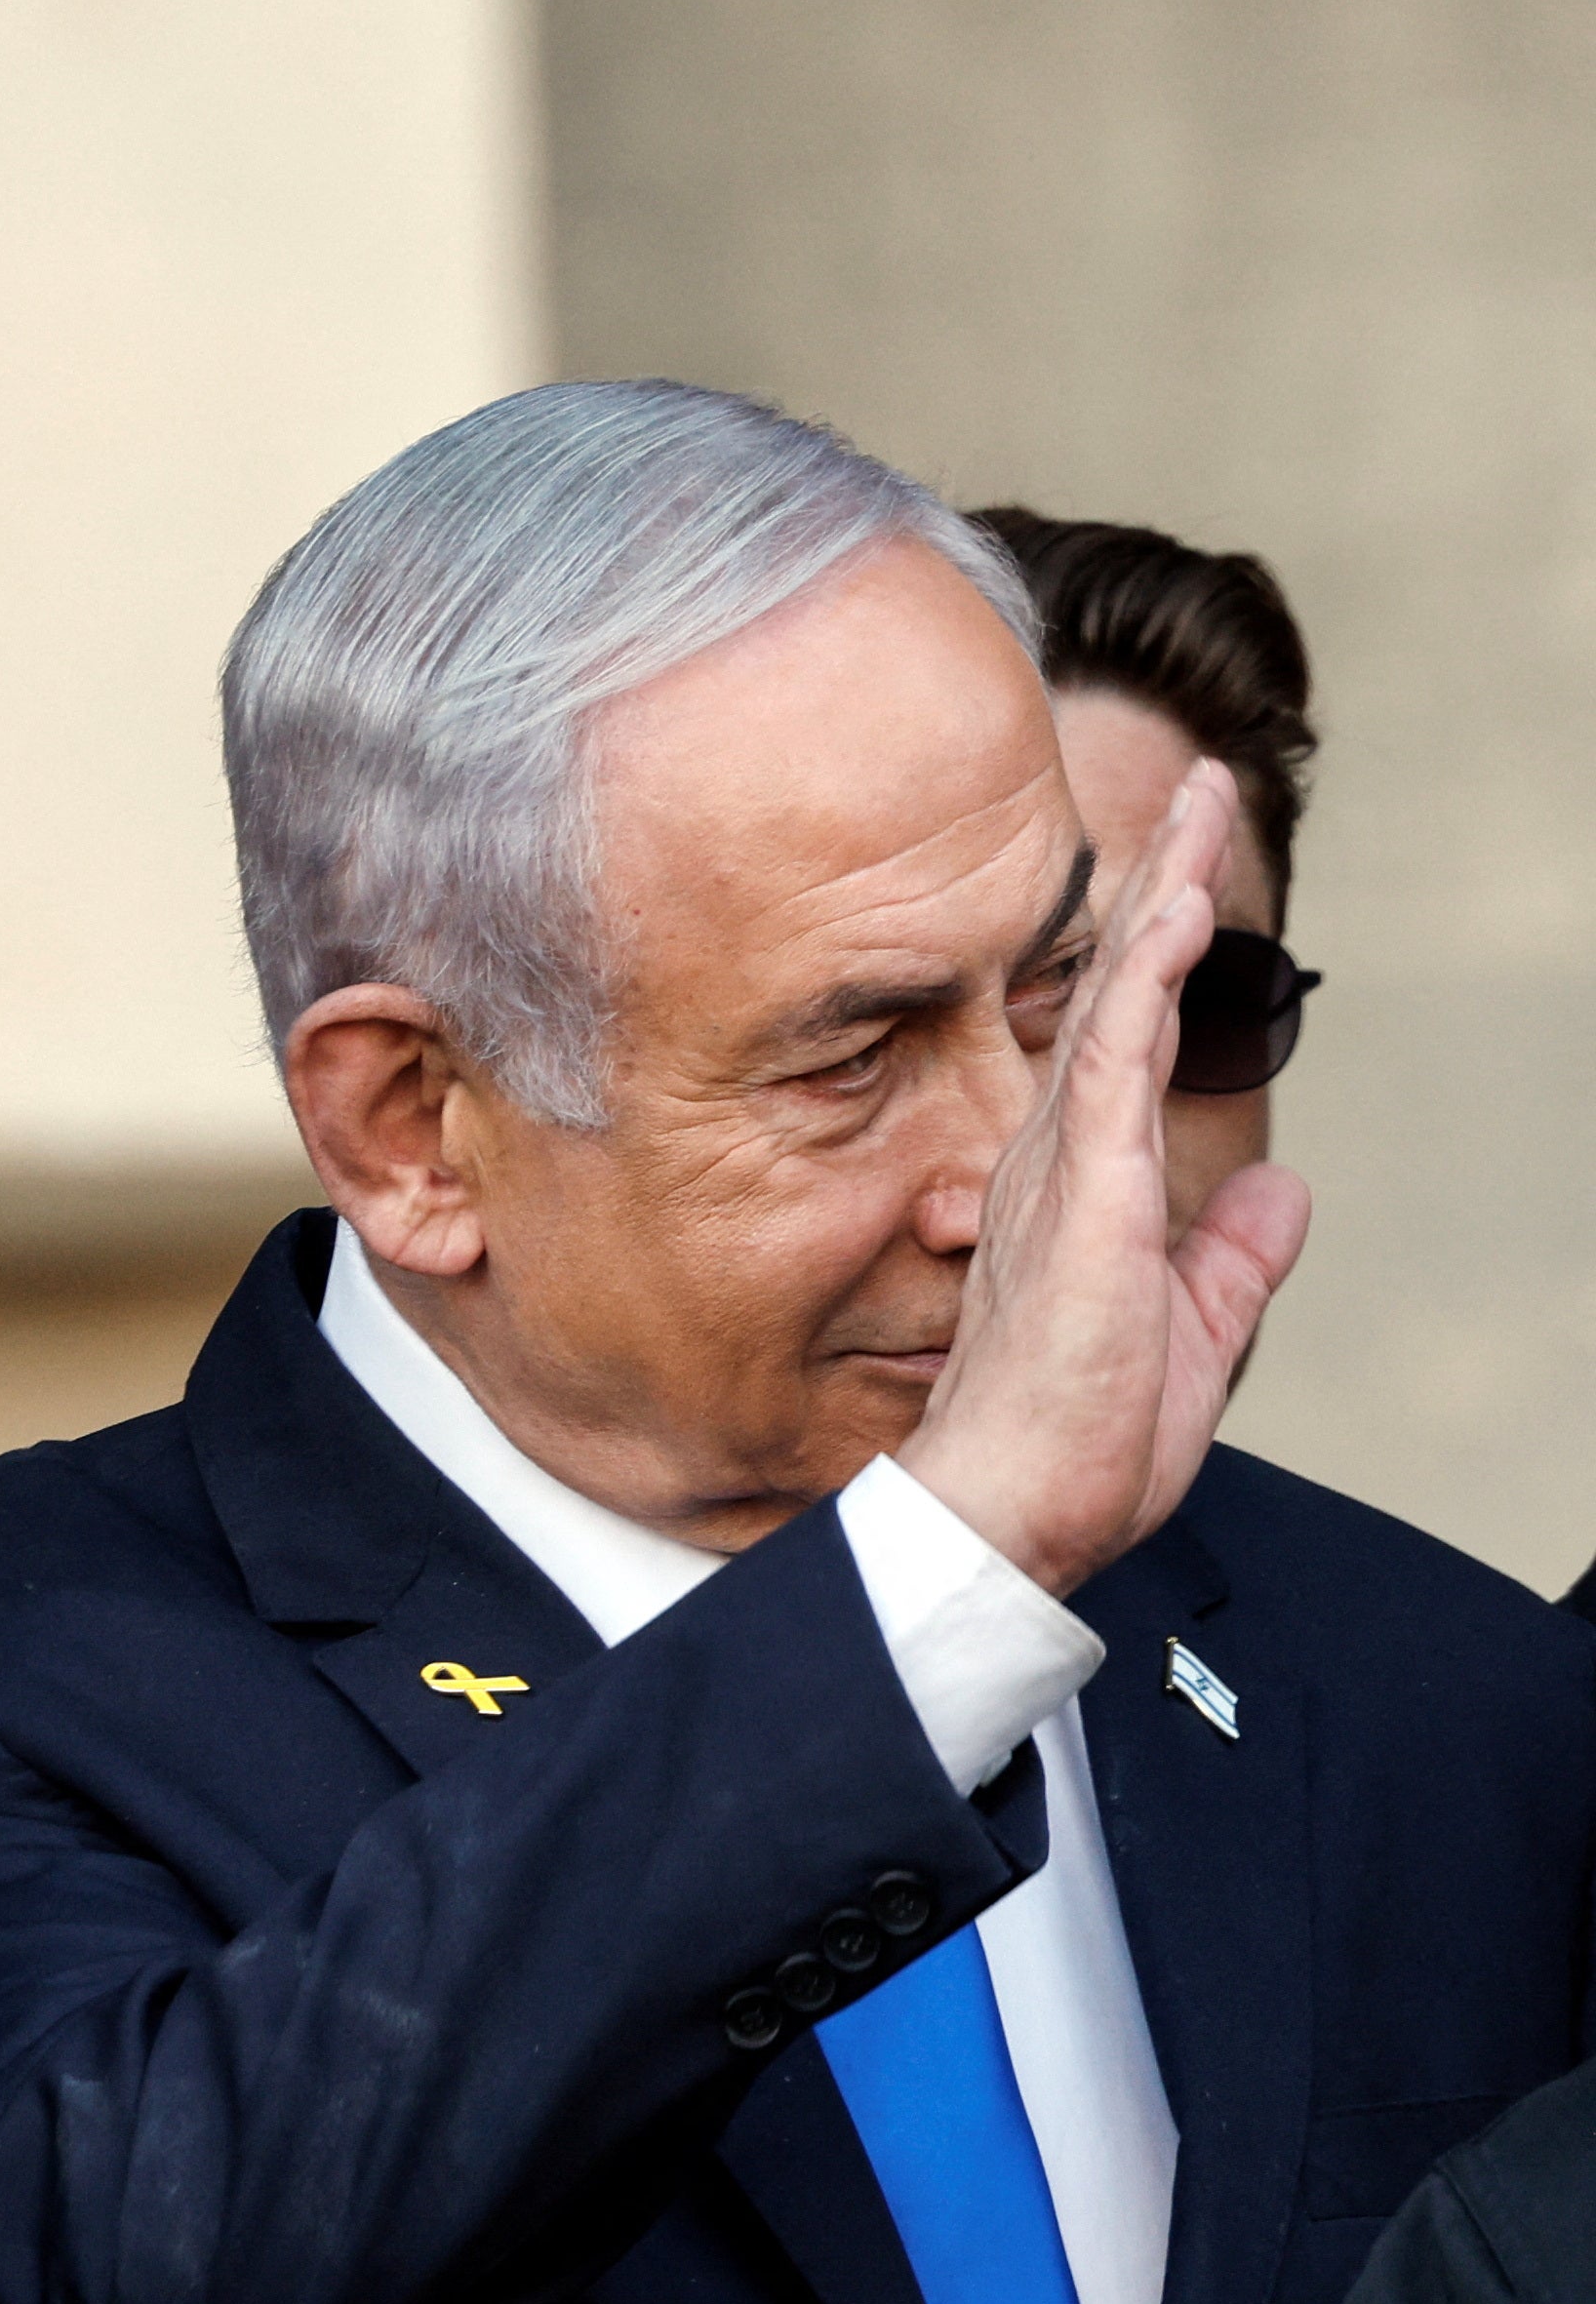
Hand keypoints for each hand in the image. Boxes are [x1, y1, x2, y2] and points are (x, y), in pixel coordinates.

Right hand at [899, 759, 1310, 1595]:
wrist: (1018, 1510)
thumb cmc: (1076, 1444)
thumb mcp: (1194, 1333)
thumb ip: (1237, 1255)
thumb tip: (1286, 1189)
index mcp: (1082, 1189)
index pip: (1126, 1044)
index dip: (1162, 955)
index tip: (1192, 873)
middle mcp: (1060, 1159)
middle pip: (1118, 993)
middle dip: (1165, 886)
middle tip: (1203, 793)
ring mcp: (1066, 1168)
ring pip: (1116, 1001)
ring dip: (1165, 900)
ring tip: (1202, 810)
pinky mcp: (1083, 1192)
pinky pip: (1112, 1059)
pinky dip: (1148, 978)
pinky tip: (1177, 912)